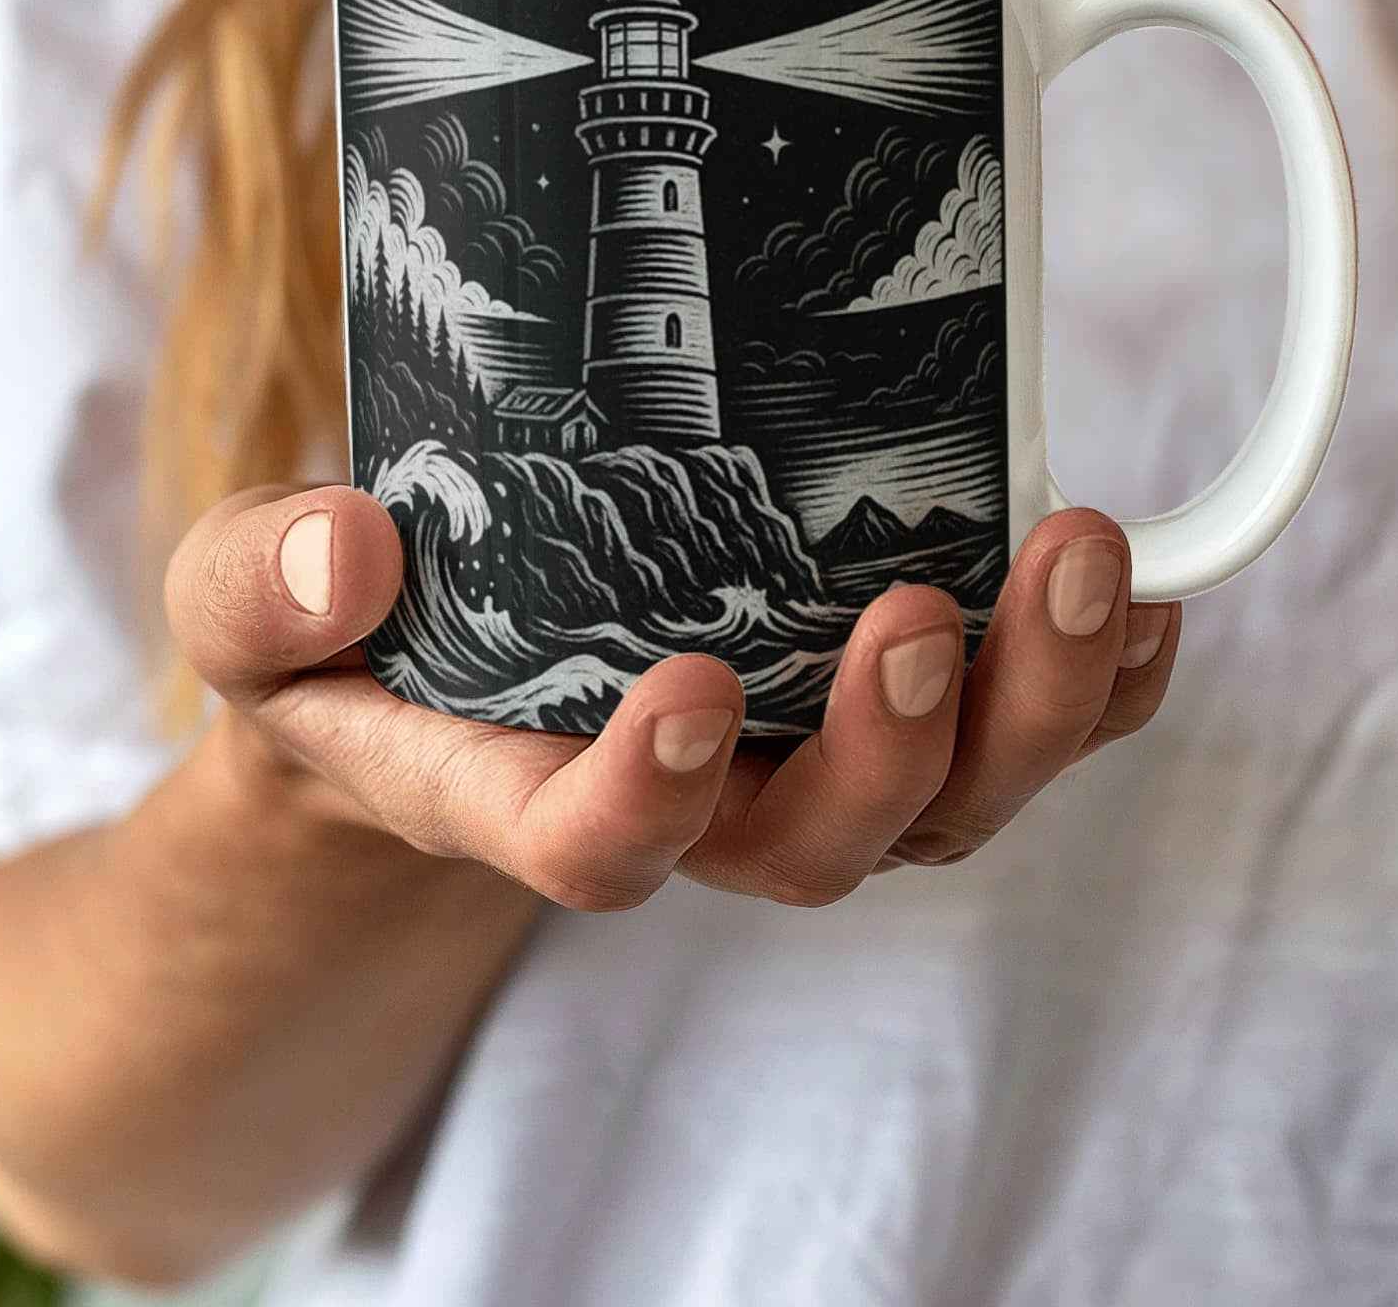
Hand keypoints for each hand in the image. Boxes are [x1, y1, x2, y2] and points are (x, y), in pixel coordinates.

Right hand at [168, 486, 1179, 909]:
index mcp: (514, 791)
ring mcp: (790, 769)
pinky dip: (1093, 692)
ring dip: (1028, 704)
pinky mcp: (865, 711)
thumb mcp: (253, 606)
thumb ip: (259, 584)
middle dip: (892, 747)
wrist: (432, 673)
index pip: (588, 852)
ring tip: (1082, 563)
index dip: (646, 805)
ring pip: (942, 803)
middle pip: (820, 847)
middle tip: (922, 610)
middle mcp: (680, 808)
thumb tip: (344, 544)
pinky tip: (1144, 607)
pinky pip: (1007, 739)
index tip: (690, 689)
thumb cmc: (346, 646)